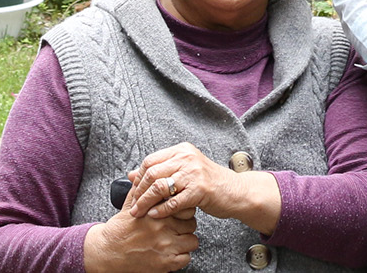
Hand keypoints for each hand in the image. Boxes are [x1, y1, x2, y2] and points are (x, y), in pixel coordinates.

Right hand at [84, 179, 197, 272]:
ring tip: (175, 242)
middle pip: (191, 224)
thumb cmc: (118, 230)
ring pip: (192, 241)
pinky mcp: (165, 262)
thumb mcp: (129, 206)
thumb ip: (139, 191)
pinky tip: (172, 253)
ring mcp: (165, 245)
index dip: (184, 210)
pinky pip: (186, 258)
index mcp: (156, 212)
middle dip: (186, 226)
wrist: (108, 252)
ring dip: (185, 242)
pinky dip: (181, 257)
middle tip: (177, 229)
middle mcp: (163, 227)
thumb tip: (140, 174)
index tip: (179, 214)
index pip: (186, 207)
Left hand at [130, 142, 280, 234]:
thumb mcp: (184, 171)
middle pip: (152, 173)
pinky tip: (154, 215)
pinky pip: (173, 201)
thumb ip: (160, 171)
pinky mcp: (200, 189)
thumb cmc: (209, 183)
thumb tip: (130, 174)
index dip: (138, 178)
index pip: (150, 161)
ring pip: (160, 187)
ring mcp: (194, 173)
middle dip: (138, 192)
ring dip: (146, 202)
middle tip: (132, 206)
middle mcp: (187, 158)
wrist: (235, 191)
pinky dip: (161, 210)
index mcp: (182, 151)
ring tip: (138, 213)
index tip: (133, 192)